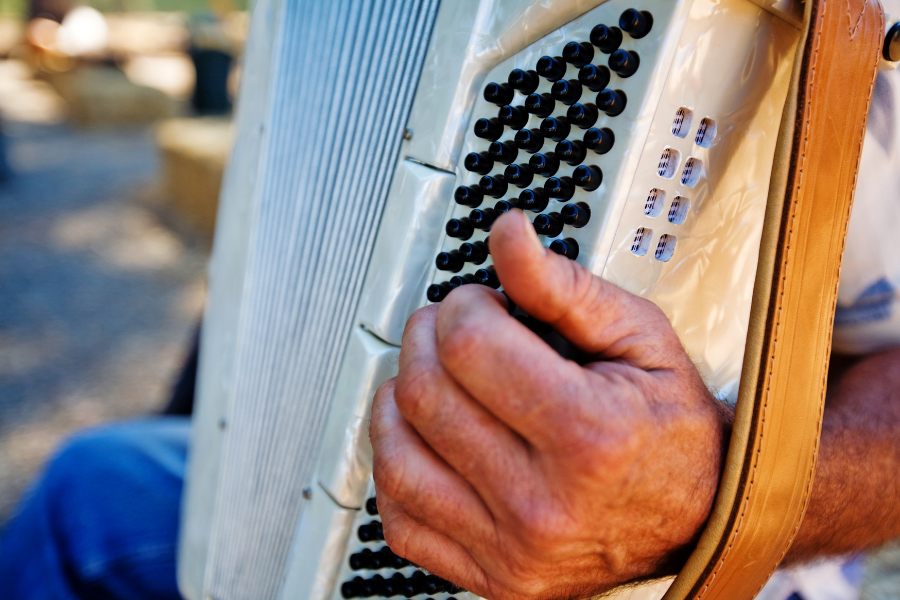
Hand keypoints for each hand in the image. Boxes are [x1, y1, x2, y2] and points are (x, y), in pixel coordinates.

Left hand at [369, 210, 732, 599]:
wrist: (697, 519)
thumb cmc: (671, 429)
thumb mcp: (639, 339)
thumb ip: (563, 287)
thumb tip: (508, 235)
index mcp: (589, 435)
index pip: (468, 344)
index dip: (465, 305)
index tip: (483, 304)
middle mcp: (544, 503)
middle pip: (423, 394)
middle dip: (427, 339)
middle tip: (457, 331)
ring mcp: (511, 548)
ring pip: (396, 456)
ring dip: (398, 400)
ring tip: (434, 380)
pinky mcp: (489, 576)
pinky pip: (400, 517)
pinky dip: (399, 467)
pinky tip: (427, 440)